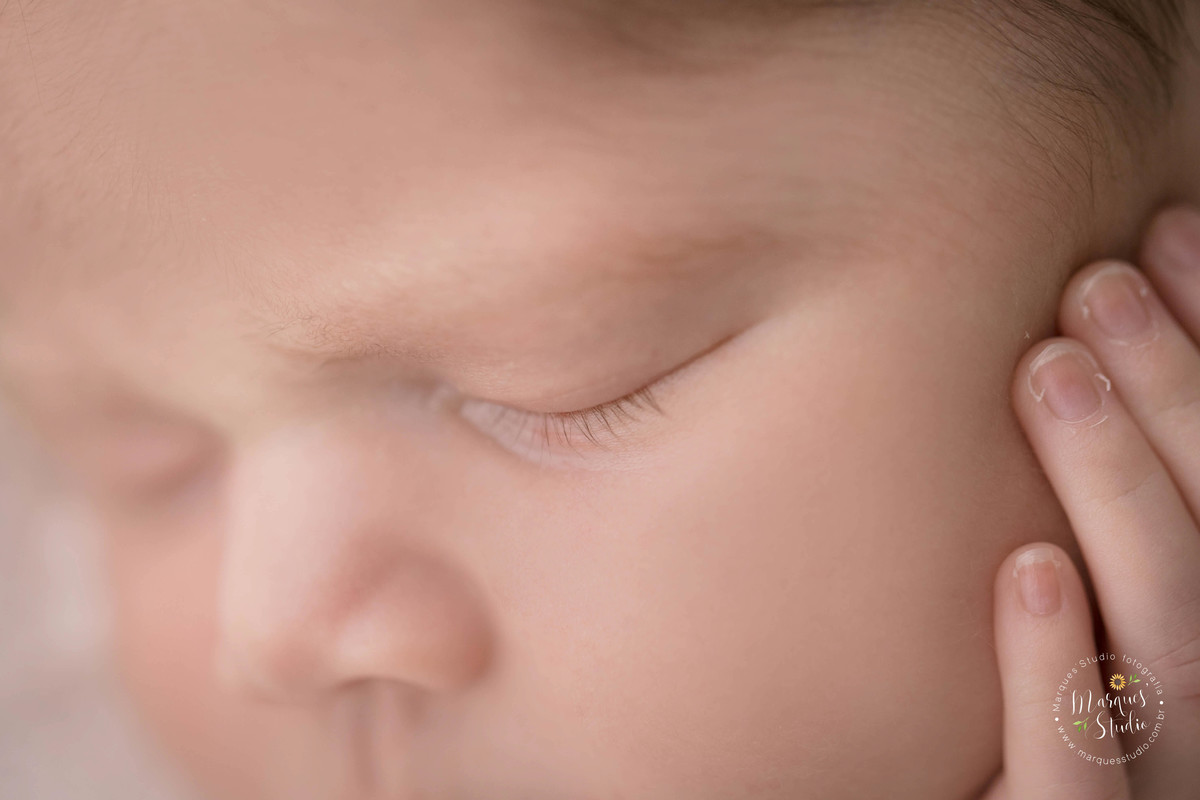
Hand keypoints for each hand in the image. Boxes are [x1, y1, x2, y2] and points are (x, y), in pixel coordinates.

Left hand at [981, 205, 1199, 798]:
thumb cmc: (1027, 702)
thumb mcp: (1067, 599)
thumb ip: (1091, 492)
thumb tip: (1060, 340)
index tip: (1167, 232)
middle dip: (1177, 395)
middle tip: (1096, 278)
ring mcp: (1161, 780)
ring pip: (1171, 637)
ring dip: (1121, 488)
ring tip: (1050, 364)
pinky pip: (1073, 777)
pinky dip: (1054, 669)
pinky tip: (1027, 566)